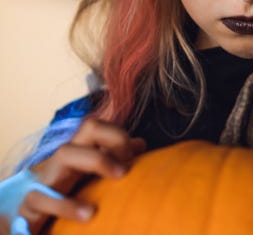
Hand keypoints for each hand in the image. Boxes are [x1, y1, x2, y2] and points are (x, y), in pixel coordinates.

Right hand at [17, 118, 145, 234]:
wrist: (21, 217)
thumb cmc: (60, 192)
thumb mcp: (88, 175)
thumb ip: (113, 159)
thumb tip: (140, 144)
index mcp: (79, 149)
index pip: (100, 125)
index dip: (120, 135)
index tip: (134, 158)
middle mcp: (63, 157)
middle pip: (88, 127)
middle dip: (114, 138)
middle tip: (128, 166)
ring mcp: (45, 175)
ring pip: (65, 153)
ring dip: (98, 161)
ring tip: (120, 178)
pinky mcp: (30, 202)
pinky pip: (44, 197)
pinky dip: (68, 206)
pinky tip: (88, 214)